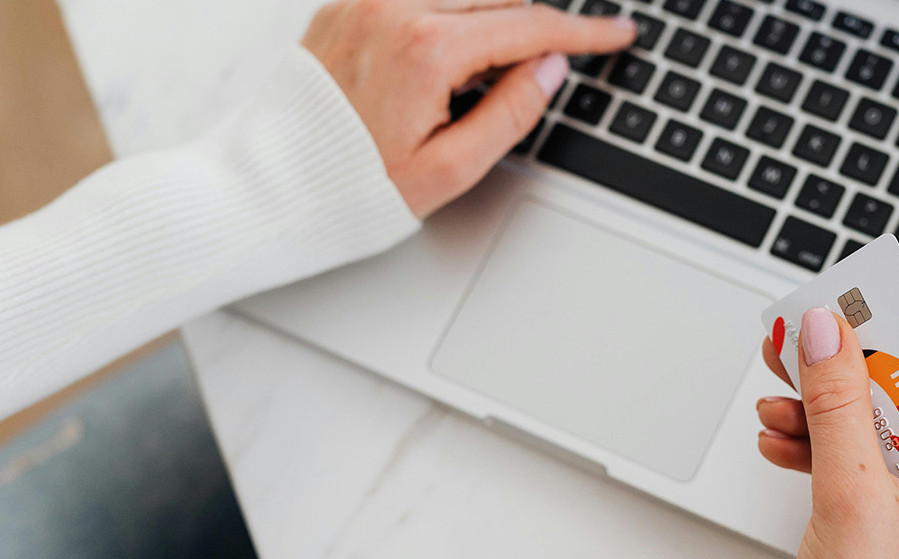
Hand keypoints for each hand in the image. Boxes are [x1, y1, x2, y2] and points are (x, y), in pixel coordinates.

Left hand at [302, 0, 634, 217]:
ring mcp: (365, 0)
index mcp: (427, 50)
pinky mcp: (343, 4)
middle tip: (559, 56)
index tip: (618, 33)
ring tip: (500, 58)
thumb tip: (550, 70)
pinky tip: (452, 46)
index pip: (529, 28)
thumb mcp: (449, 170)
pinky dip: (450, 9)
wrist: (266, 185)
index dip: (583, 34)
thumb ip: (510, 114)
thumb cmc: (351, 186)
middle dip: (535, 23)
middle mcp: (394, 8)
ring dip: (493, 12)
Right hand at [756, 308, 898, 558]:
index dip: (884, 353)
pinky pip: (874, 485)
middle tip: (797, 356)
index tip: (846, 322)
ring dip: (824, 429)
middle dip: (838, 393)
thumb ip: (837, 403)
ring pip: (881, 451)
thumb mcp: (850, 494)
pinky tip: (788, 447)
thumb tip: (829, 333)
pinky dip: (831, 467)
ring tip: (777, 411)